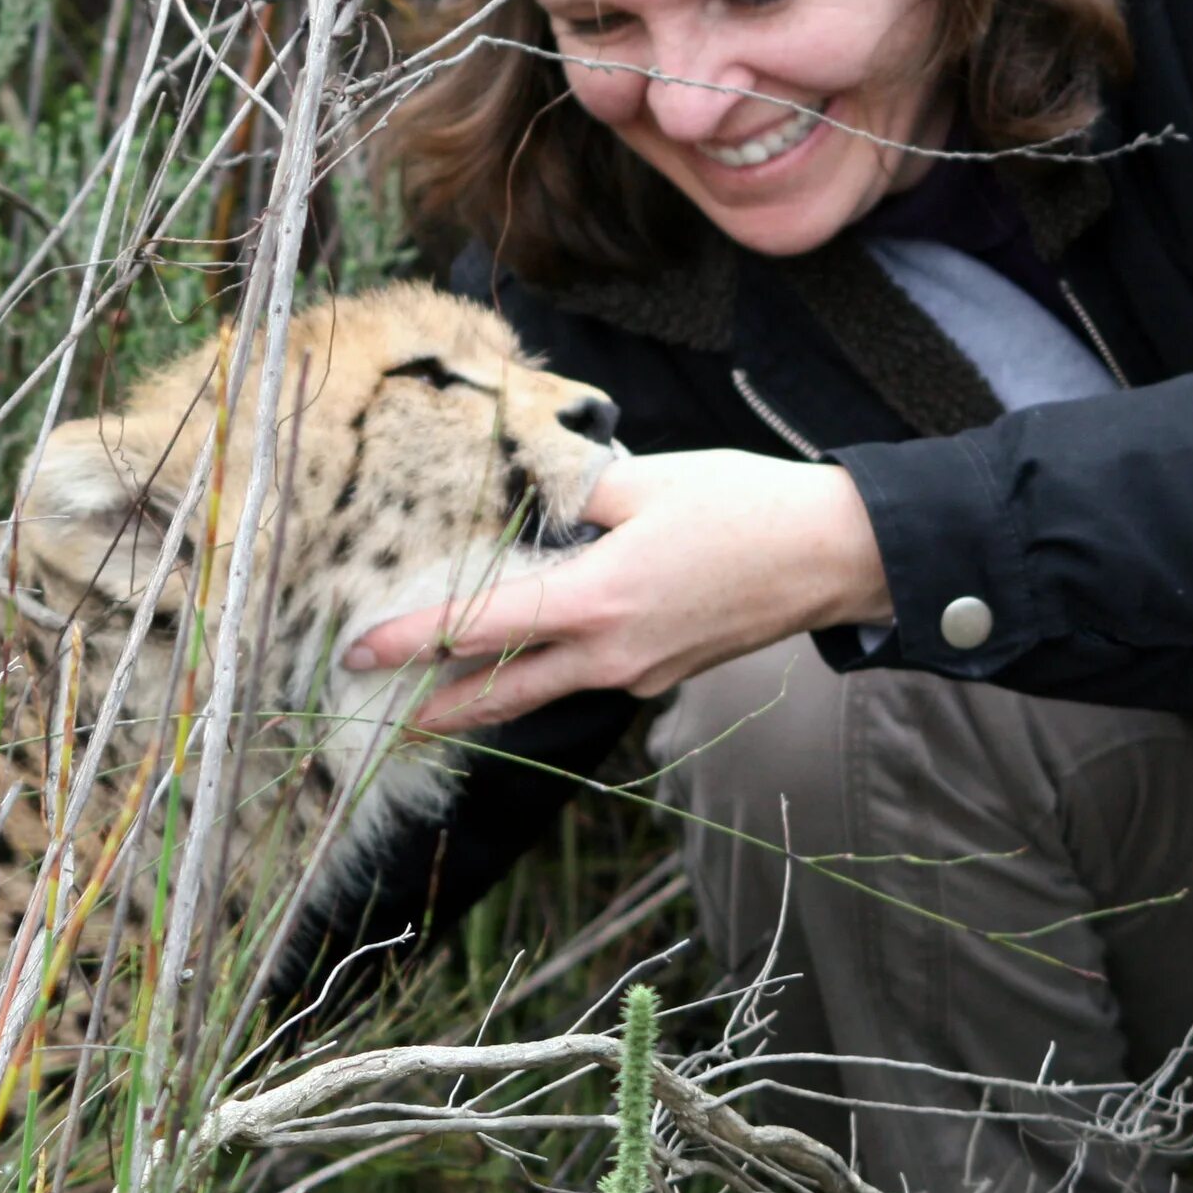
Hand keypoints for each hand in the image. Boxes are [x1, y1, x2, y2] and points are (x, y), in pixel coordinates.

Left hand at [341, 449, 892, 733]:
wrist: (832, 555)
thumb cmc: (744, 507)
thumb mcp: (647, 479)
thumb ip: (574, 491)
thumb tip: (528, 492)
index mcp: (594, 599)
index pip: (479, 628)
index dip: (412, 641)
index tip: (360, 653)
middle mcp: (609, 652)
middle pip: (502, 693)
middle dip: (439, 705)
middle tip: (385, 712)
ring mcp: (639, 672)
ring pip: (545, 692)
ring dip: (491, 697)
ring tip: (442, 697)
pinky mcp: (664, 672)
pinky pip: (589, 679)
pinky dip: (549, 676)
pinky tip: (534, 659)